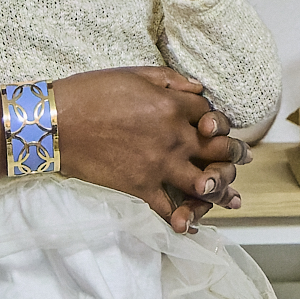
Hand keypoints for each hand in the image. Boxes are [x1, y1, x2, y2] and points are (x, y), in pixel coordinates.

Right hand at [54, 66, 250, 233]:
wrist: (56, 122)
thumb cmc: (89, 92)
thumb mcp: (130, 74)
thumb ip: (169, 79)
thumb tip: (198, 88)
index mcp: (171, 106)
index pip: (211, 114)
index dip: (217, 120)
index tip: (215, 125)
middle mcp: (173, 137)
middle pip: (219, 150)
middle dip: (235, 154)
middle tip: (243, 158)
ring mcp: (159, 165)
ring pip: (206, 184)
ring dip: (221, 189)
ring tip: (229, 194)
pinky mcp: (142, 187)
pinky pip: (171, 211)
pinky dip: (184, 221)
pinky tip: (191, 225)